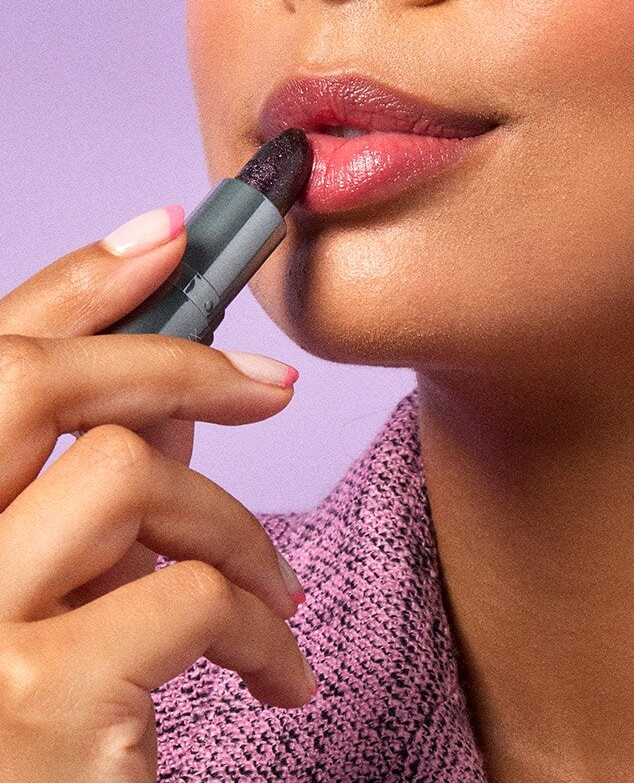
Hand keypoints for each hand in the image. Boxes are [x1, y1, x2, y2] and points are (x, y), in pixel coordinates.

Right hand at [0, 207, 315, 782]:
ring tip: (269, 596)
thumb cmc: (54, 728)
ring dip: (232, 530)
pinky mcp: (42, 696)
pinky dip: (259, 629)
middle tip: (272, 387)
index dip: (75, 283)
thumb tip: (180, 394)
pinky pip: (195, 593)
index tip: (167, 232)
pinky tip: (274, 676)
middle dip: (174, 361)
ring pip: (133, 475)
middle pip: (34, 384)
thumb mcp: (58, 589)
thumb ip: (92, 492)